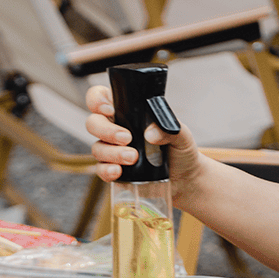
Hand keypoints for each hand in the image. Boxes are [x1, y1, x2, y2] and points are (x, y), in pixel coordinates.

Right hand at [85, 85, 202, 204]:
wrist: (185, 180)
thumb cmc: (180, 151)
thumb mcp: (182, 135)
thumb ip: (169, 128)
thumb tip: (150, 133)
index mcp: (128, 111)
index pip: (101, 97)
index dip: (97, 99)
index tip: (109, 109)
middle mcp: (116, 129)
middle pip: (93, 122)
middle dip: (106, 130)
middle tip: (127, 138)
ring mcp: (113, 151)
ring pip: (97, 147)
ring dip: (112, 152)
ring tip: (133, 158)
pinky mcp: (115, 171)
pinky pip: (101, 169)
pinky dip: (107, 170)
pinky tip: (118, 172)